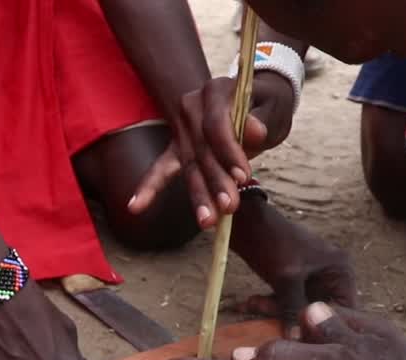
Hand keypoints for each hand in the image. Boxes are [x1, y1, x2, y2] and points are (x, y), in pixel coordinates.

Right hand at [130, 72, 296, 228]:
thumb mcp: (271, 106)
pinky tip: (135, 207)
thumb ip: (263, 118)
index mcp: (214, 91)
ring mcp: (181, 129)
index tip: (244, 176)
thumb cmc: (264, 105)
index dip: (228, 151)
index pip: (216, 124)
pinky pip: (161, 169)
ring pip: (189, 166)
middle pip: (201, 149)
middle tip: (229, 206)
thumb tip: (255, 131)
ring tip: (207, 222)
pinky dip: (149, 188)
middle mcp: (191, 107)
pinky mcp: (177, 148)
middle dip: (215, 181)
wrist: (250, 100)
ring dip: (198, 196)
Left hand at [232, 203, 354, 335]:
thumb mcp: (286, 278)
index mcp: (341, 270)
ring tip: (254, 305)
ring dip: (278, 312)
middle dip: (298, 321)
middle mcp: (332, 276)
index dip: (328, 326)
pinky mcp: (294, 283)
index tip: (307, 340)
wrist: (246, 222)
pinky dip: (271, 305)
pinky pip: (288, 303)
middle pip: (323, 312)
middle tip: (276, 328)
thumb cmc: (273, 242)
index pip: (346, 308)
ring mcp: (313, 280)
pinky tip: (251, 302)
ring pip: (302, 310)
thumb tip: (296, 341)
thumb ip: (294, 309)